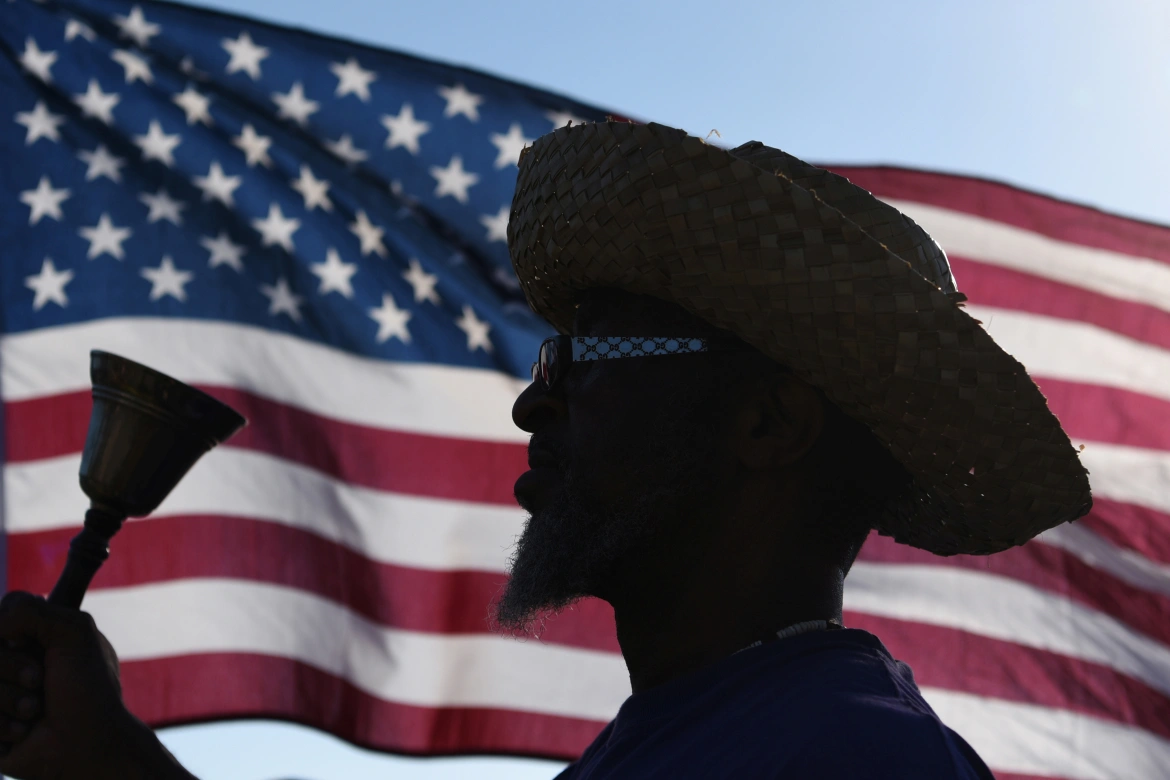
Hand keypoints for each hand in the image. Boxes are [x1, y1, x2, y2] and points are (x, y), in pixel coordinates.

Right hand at [0, 591, 193, 779]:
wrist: (87, 745)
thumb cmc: (87, 689)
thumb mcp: (73, 633)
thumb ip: (28, 611)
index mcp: (31, 637)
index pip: (1, 613)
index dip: (7, 629)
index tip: (28, 643)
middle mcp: (9, 663)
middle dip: (12, 666)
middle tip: (39, 680)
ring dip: (7, 698)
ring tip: (33, 710)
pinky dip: (0, 723)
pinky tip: (22, 731)